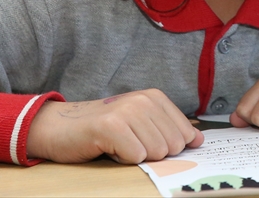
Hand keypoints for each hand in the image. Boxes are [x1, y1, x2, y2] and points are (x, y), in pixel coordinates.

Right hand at [27, 90, 202, 163]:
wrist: (60, 127)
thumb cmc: (102, 129)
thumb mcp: (140, 123)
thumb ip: (169, 129)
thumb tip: (198, 139)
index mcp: (155, 97)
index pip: (185, 134)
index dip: (168, 147)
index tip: (145, 142)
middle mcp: (144, 100)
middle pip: (172, 146)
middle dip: (151, 153)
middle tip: (128, 143)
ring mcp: (128, 111)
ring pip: (156, 153)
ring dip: (135, 156)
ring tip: (118, 144)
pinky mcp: (112, 126)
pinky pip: (136, 156)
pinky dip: (122, 159)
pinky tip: (108, 147)